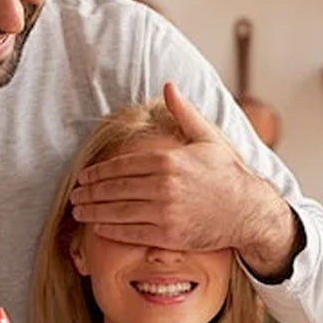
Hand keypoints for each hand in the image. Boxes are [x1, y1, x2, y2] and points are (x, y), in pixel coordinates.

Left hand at [70, 81, 300, 280]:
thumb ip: (184, 113)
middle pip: (114, 189)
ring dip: (93, 211)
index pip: (121, 165)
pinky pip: (131, 233)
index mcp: (168, 160)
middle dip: (90, 192)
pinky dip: (111, 230)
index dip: (98, 172)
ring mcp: (165, 212)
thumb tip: (168, 86)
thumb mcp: (208, 138)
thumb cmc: (227, 174)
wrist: (248, 211)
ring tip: (79, 211)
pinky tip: (98, 226)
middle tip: (74, 195)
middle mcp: (164, 186)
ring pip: (118, 212)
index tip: (83, 176)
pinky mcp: (169, 236)